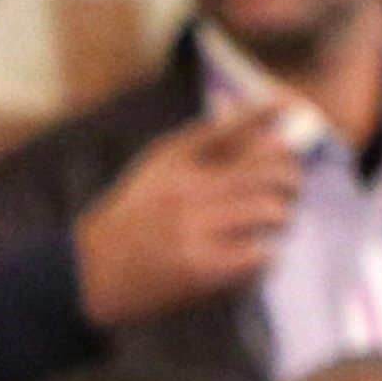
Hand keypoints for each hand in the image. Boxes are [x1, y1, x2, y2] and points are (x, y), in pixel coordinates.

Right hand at [71, 100, 304, 331]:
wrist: (91, 272)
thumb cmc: (133, 217)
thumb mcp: (159, 166)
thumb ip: (206, 138)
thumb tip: (254, 107)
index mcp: (178, 161)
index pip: (234, 128)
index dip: (268, 115)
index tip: (291, 109)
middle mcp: (188, 192)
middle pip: (266, 170)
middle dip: (291, 178)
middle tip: (290, 189)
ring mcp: (195, 231)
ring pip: (269, 211)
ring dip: (281, 218)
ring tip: (274, 225)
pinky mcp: (201, 270)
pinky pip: (258, 255)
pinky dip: (266, 255)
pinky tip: (255, 255)